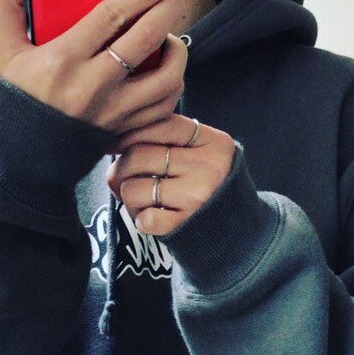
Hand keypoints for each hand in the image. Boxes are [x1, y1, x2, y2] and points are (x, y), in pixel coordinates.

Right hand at [0, 0, 187, 133]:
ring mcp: (113, 112)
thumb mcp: (0, 51)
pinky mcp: (124, 130)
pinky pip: (165, 107)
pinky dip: (173, 84)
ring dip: (177, 50)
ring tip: (169, 33)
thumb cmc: (13, 97)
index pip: (113, 16)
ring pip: (167, 77)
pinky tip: (166, 68)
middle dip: (168, 8)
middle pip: (146, 39)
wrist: (18, 157)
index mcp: (62, 61)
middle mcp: (93, 86)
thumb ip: (4, 4)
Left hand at [107, 115, 235, 235]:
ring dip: (128, 197)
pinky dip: (140, 220)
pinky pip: (142, 219)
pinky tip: (154, 217)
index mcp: (212, 142)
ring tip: (142, 199)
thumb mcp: (201, 152)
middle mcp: (207, 167)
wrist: (238, 229)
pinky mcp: (185, 225)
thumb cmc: (208, 183)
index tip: (117, 145)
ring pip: (132, 189)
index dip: (129, 134)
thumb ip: (169, 139)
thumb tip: (114, 141)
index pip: (160, 125)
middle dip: (120, 168)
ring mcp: (197, 197)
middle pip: (138, 156)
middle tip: (120, 177)